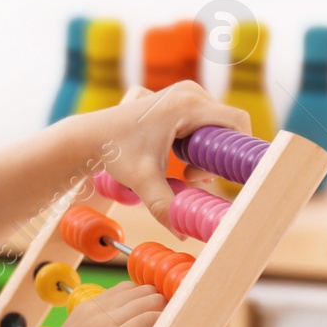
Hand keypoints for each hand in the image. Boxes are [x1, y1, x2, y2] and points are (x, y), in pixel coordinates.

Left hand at [76, 81, 250, 232]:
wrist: (89, 137)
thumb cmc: (114, 153)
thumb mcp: (142, 182)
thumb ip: (165, 206)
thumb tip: (184, 233)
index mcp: (188, 104)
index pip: (237, 123)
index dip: (235, 152)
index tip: (217, 175)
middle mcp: (189, 92)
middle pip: (226, 127)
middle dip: (215, 157)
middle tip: (191, 176)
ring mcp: (184, 93)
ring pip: (215, 127)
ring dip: (206, 153)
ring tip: (184, 170)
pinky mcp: (178, 100)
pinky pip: (204, 122)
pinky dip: (197, 143)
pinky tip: (179, 157)